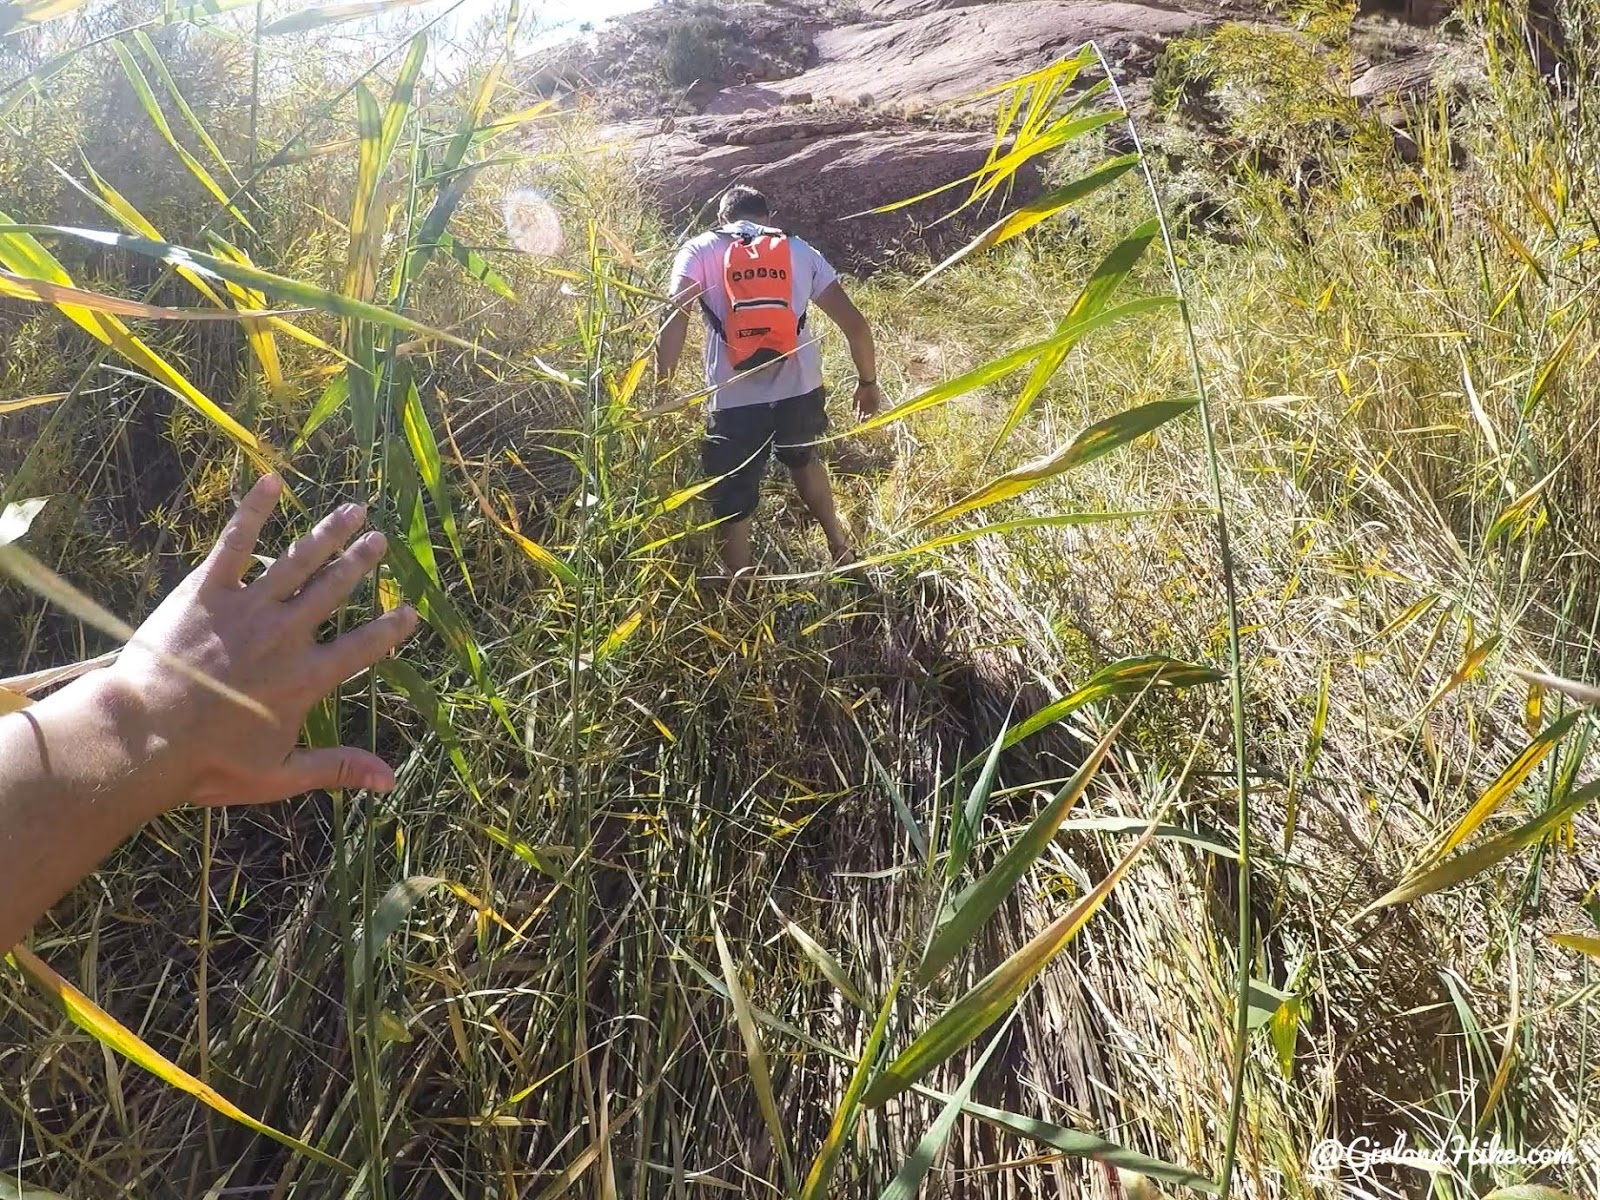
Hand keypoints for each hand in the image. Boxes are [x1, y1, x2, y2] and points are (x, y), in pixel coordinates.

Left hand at [102, 475, 418, 809]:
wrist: (144, 737)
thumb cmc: (208, 763)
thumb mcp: (279, 776)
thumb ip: (338, 769)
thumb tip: (390, 781)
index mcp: (307, 679)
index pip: (362, 649)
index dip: (390, 630)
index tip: (410, 612)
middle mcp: (287, 635)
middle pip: (334, 591)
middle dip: (361, 563)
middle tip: (381, 540)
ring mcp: (248, 608)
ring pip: (299, 561)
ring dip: (329, 533)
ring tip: (353, 510)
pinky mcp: (207, 591)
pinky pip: (236, 542)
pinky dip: (254, 510)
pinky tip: (271, 481)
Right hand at [854, 380, 883, 417]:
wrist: (867, 382)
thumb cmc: (860, 388)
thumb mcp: (856, 396)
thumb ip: (855, 403)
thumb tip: (853, 410)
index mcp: (861, 406)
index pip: (860, 414)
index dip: (859, 417)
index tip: (858, 420)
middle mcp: (867, 406)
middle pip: (866, 415)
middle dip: (864, 418)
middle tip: (862, 421)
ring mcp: (872, 404)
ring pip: (871, 413)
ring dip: (869, 416)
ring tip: (867, 418)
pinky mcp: (877, 402)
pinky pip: (876, 408)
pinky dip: (874, 411)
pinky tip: (872, 414)